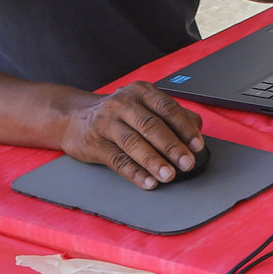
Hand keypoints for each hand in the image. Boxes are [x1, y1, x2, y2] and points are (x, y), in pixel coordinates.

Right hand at [60, 82, 203, 189]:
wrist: (74, 117)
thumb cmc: (121, 113)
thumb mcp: (145, 106)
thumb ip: (172, 115)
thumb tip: (197, 129)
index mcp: (142, 92)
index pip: (168, 109)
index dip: (185, 128)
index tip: (198, 146)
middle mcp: (124, 104)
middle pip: (151, 125)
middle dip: (172, 146)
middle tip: (187, 163)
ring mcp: (106, 123)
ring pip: (133, 143)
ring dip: (153, 161)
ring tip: (168, 175)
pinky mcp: (94, 143)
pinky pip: (117, 160)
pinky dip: (134, 173)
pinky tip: (148, 182)